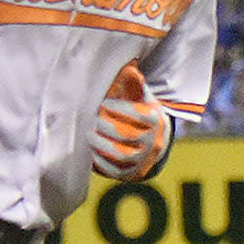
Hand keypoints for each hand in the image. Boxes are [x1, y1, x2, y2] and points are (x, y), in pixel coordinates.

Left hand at [89, 62, 168, 180]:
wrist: (154, 143)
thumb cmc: (142, 114)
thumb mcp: (142, 99)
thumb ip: (134, 85)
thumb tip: (130, 70)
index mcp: (156, 121)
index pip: (137, 114)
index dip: (117, 108)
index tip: (103, 103)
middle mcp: (153, 143)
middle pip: (126, 134)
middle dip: (105, 125)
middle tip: (91, 118)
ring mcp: (143, 160)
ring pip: (119, 154)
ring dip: (99, 143)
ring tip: (87, 133)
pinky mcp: (131, 173)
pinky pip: (113, 169)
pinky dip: (99, 160)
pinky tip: (89, 148)